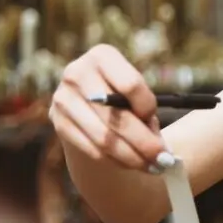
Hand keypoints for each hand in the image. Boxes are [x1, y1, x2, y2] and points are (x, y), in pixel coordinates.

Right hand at [48, 44, 166, 171]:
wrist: (89, 106)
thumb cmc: (122, 97)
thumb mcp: (136, 95)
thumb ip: (147, 113)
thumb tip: (163, 150)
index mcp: (102, 56)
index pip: (130, 84)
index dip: (147, 106)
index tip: (155, 120)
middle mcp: (77, 73)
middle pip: (116, 116)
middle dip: (144, 142)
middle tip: (164, 160)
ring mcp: (63, 99)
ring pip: (104, 138)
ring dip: (133, 157)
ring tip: (154, 166)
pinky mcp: (58, 123)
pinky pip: (92, 149)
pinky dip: (116, 161)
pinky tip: (133, 164)